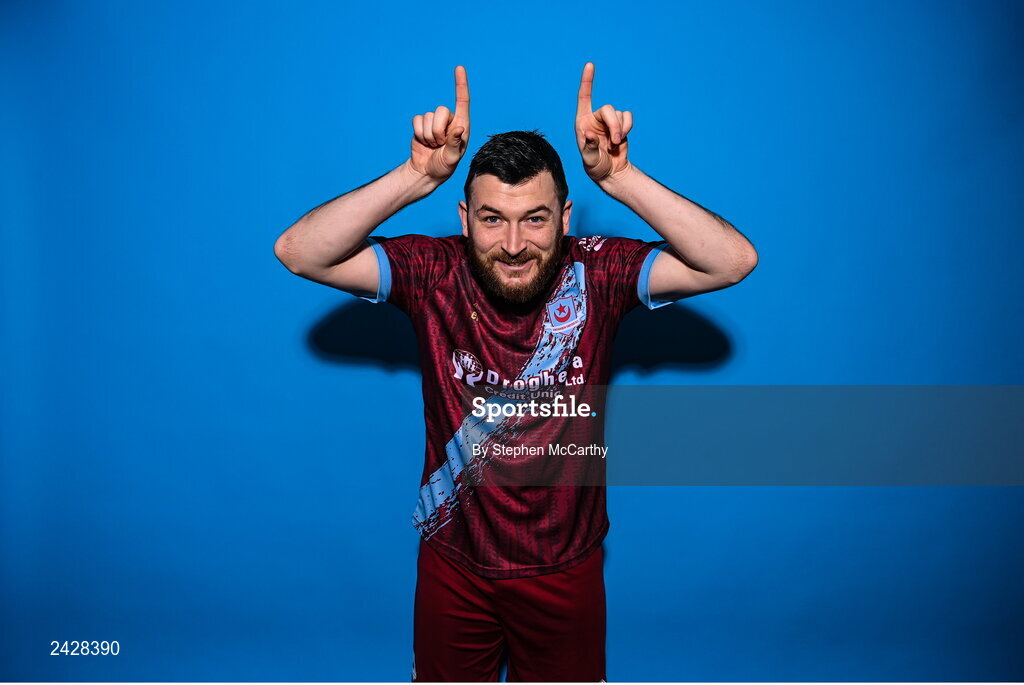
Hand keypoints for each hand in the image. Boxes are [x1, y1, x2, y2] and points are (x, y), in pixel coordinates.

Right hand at [409, 65, 469, 181]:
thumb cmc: (444, 167)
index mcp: (462, 125)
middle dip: (437, 131)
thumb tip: (460, 127)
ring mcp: (435, 122)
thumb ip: (455, 143)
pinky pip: (417, 120)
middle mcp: (450, 120)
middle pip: (441, 111)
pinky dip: (418, 133)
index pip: (463, 101)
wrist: (426, 171)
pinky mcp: (421, 124)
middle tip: (439, 145)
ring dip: (428, 135)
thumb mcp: (452, 158)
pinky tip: (424, 142)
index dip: (461, 84)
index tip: (459, 68)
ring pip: (428, 117)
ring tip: (433, 145)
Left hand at [575, 62, 632, 182]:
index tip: (590, 65)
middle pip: (608, 109)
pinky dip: (628, 126)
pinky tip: (622, 138)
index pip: (584, 97)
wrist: (610, 172)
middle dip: (614, 124)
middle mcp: (594, 118)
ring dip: (621, 129)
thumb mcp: (589, 160)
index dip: (587, 81)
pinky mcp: (620, 124)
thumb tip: (589, 134)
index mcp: (582, 122)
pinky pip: (628, 116)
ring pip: (619, 114)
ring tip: (615, 144)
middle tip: (616, 141)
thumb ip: (589, 147)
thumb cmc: (595, 166)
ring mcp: (607, 121)